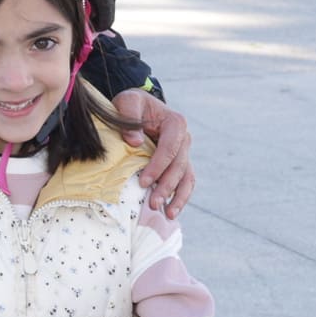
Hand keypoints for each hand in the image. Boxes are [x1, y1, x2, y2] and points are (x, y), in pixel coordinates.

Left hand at [112, 89, 194, 215]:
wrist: (140, 108)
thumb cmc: (133, 105)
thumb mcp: (128, 102)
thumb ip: (129, 116)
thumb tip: (135, 143)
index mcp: (175, 123)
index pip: (170, 148)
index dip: (158, 166)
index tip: (143, 182)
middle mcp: (184, 139)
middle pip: (179, 166)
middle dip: (167, 186)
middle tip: (153, 203)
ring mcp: (184, 153)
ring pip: (187, 178)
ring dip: (179, 197)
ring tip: (168, 214)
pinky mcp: (179, 165)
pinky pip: (184, 183)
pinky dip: (180, 198)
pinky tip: (170, 212)